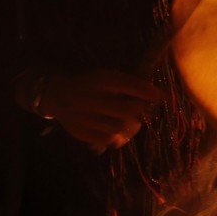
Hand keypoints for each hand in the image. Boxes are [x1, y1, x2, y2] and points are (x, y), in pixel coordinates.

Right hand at [37, 69, 160, 151]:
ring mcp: (85, 116)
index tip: (160, 96)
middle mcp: (91, 97)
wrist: (56, 95)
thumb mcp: (104, 76)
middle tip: (149, 112)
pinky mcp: (81, 131)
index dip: (146, 91)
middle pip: (126, 109)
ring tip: (135, 123)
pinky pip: (107, 139)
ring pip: (119, 127)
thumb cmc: (88, 84)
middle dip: (143, 111)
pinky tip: (122, 134)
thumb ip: (125, 83)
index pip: (126, 85)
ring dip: (133, 126)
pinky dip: (119, 138)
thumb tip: (154, 93)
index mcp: (98, 80)